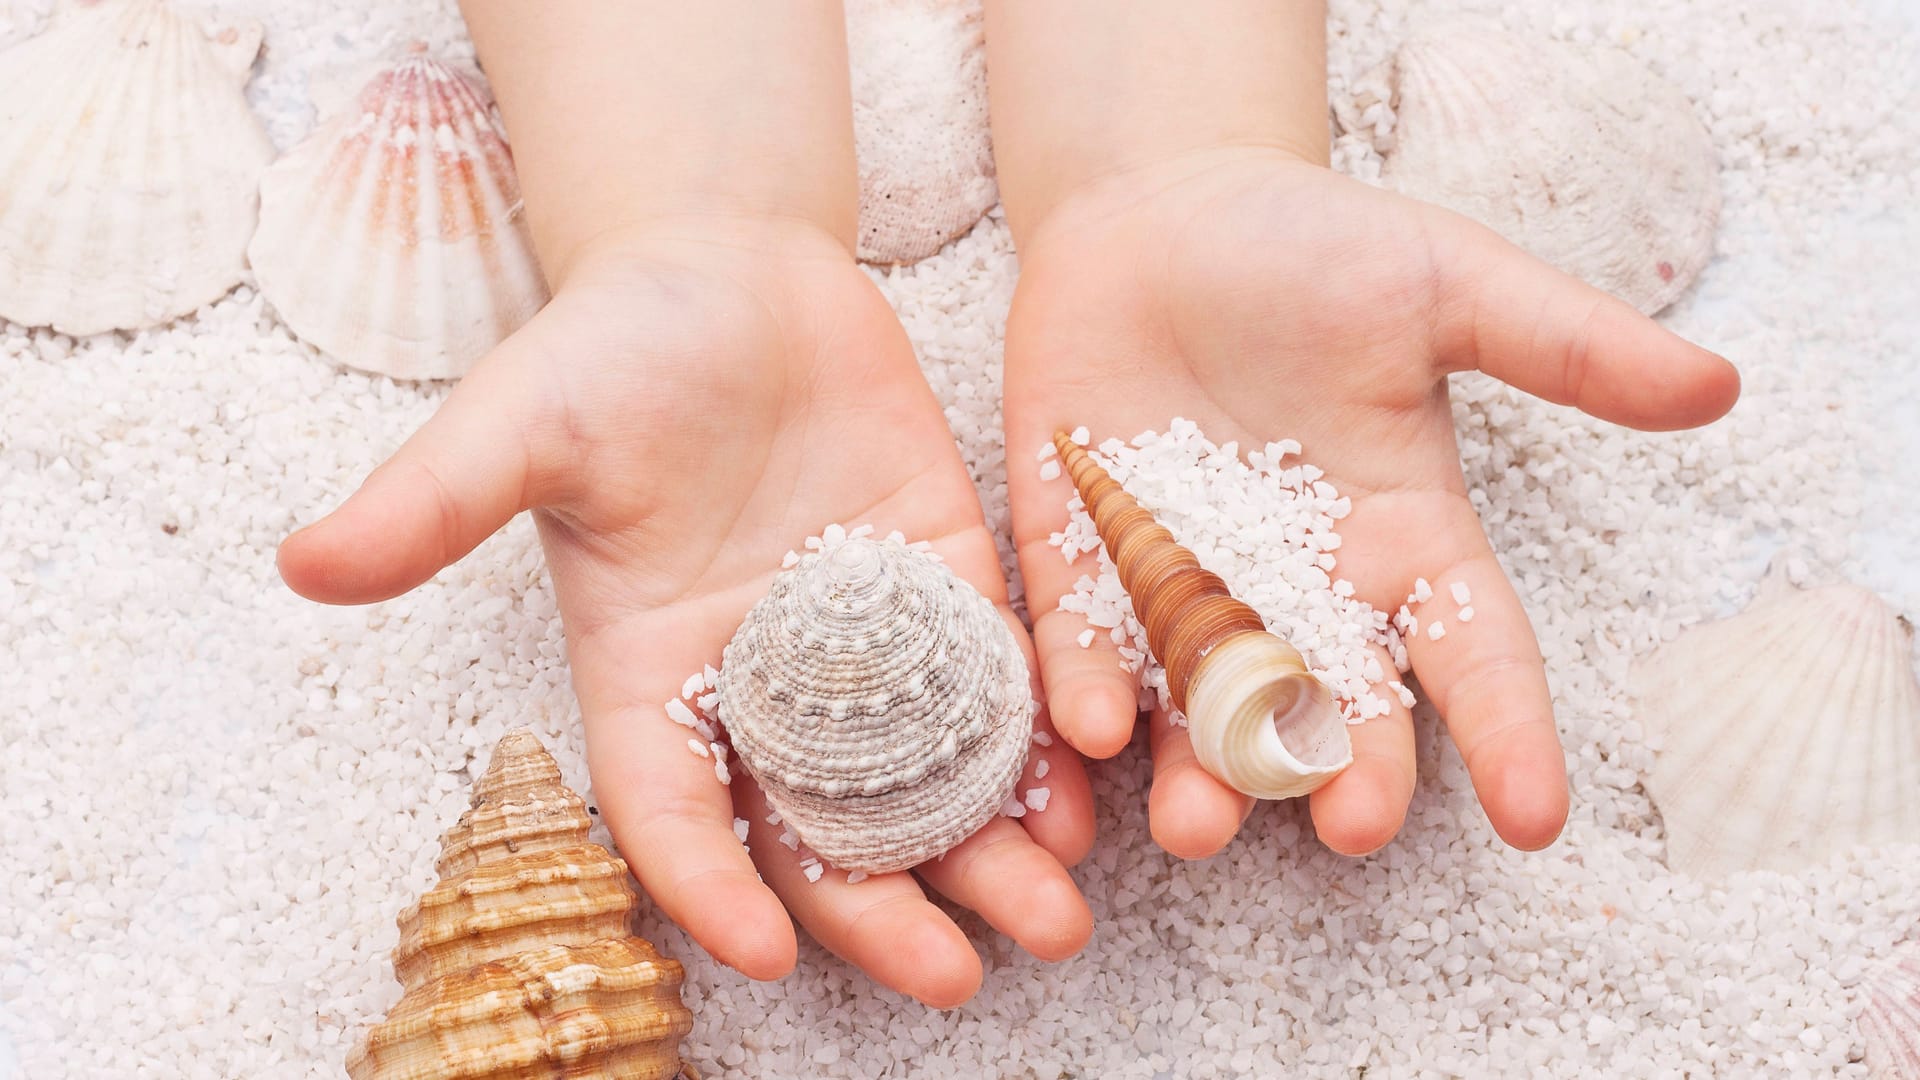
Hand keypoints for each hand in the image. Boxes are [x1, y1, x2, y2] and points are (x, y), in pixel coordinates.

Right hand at [278, 219, 1094, 1006]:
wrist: (729, 263)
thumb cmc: (612, 342)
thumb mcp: (519, 416)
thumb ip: (434, 499)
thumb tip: (304, 565)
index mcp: (650, 669)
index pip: (673, 807)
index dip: (709, 883)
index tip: (762, 952)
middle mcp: (759, 678)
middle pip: (820, 828)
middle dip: (884, 907)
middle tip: (957, 974)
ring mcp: (861, 639)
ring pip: (926, 776)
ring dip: (988, 849)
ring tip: (1058, 918)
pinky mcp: (944, 579)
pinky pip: (996, 680)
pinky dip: (1038, 742)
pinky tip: (1088, 795)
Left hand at [1002, 148, 1738, 858]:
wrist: (1163, 210)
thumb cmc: (1315, 247)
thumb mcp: (1447, 285)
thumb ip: (1563, 346)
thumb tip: (1719, 385)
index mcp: (1398, 539)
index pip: (1467, 650)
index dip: (1505, 732)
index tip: (1536, 815)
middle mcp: (1294, 587)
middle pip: (1329, 705)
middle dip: (1343, 773)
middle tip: (1351, 827)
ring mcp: (1183, 581)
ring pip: (1198, 702)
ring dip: (1199, 770)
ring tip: (1198, 826)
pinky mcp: (1081, 554)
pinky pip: (1082, 635)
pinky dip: (1085, 683)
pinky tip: (1089, 728)